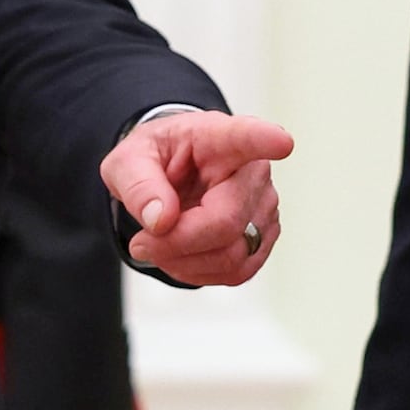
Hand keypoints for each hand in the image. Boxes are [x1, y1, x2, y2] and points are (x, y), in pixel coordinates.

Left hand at [102, 111, 293, 285]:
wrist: (172, 173)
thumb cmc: (156, 160)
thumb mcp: (127, 161)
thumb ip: (138, 185)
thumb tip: (161, 220)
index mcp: (219, 137)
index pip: (246, 137)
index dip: (265, 140)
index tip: (281, 141)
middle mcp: (253, 171)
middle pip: (226, 221)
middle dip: (176, 242)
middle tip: (141, 242)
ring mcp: (265, 207)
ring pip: (232, 255)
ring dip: (184, 261)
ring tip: (159, 244)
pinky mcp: (263, 238)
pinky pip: (236, 271)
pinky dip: (199, 272)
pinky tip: (181, 254)